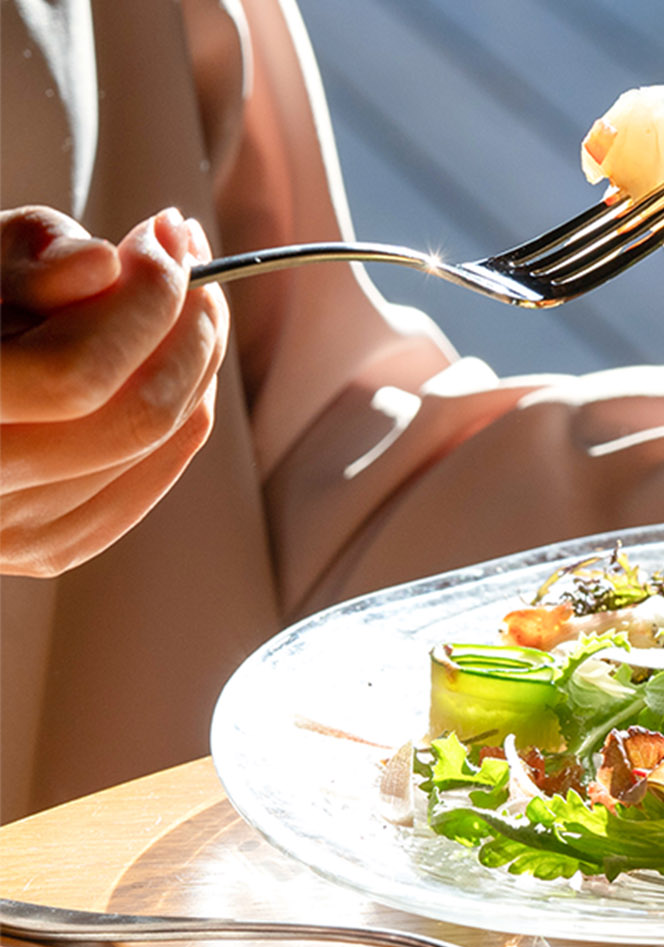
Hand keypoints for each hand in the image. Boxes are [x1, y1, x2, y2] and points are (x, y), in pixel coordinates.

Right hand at [1, 205, 227, 576]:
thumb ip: (31, 257)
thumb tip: (104, 265)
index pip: (75, 372)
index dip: (142, 297)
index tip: (167, 232)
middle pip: (133, 417)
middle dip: (187, 325)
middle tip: (193, 256)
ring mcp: (10, 533)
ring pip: (155, 446)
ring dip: (196, 361)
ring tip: (187, 297)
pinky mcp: (47, 548)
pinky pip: (153, 477)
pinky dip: (183, 412)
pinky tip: (175, 357)